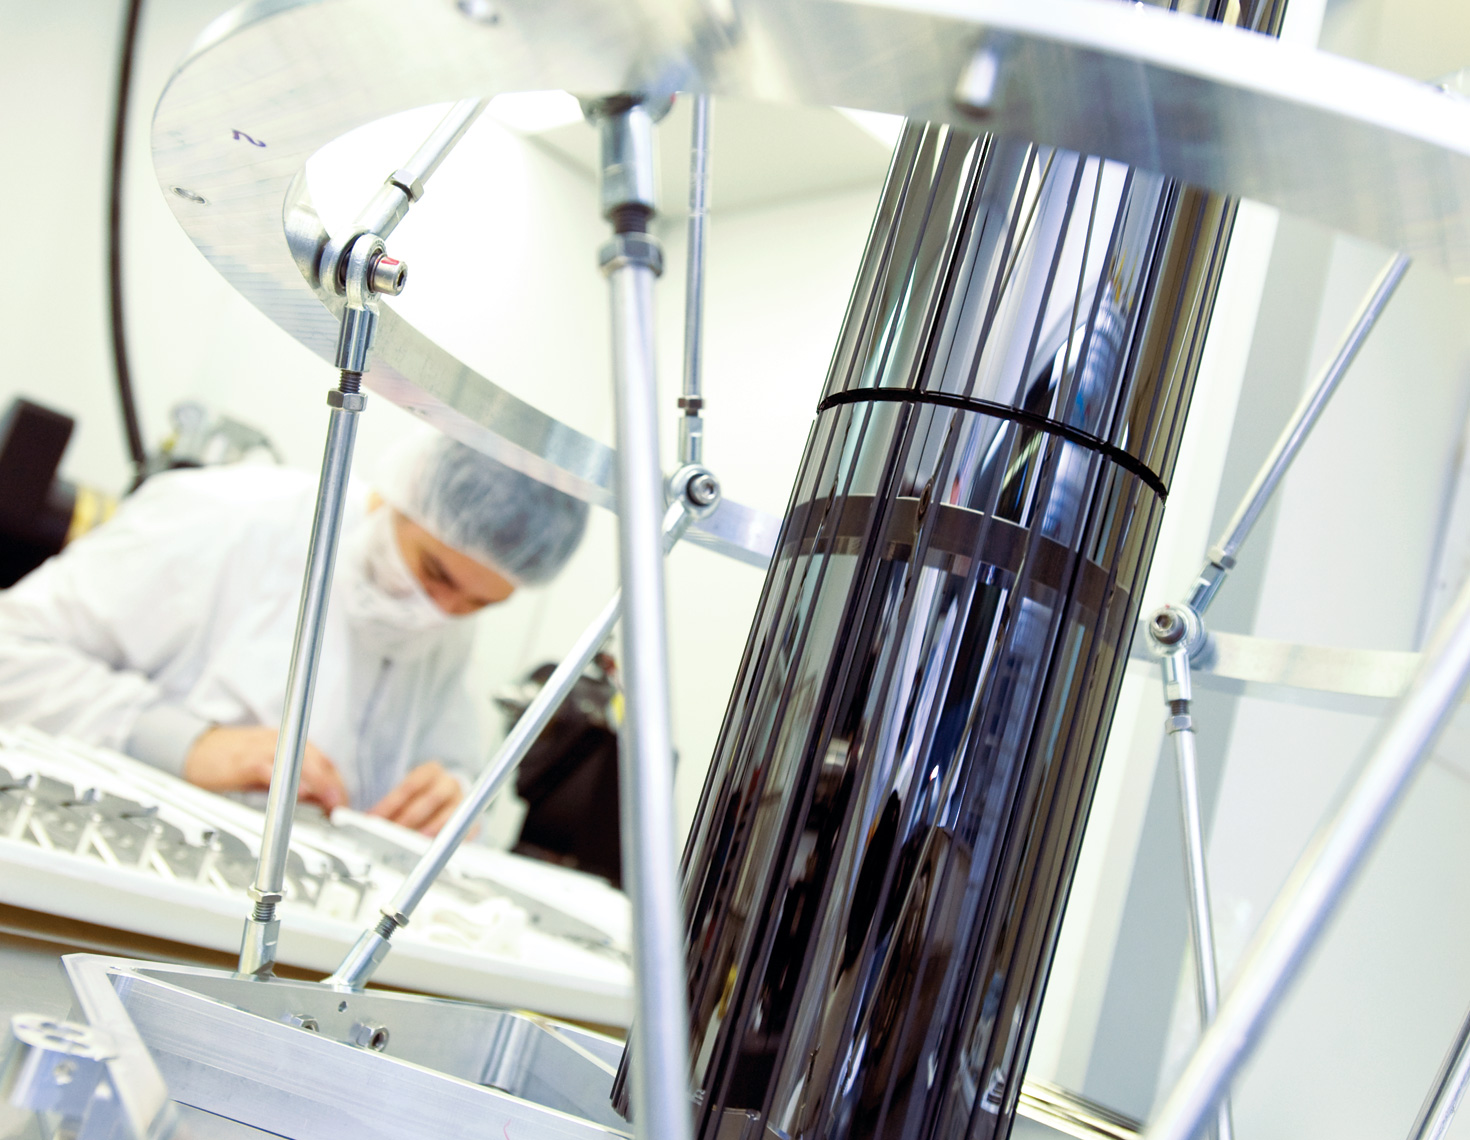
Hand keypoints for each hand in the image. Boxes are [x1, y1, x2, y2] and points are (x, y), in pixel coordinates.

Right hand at [183, 726, 346, 812]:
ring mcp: (261, 749)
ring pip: (297, 760)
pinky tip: (294, 792)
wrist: (196, 751)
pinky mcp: (242, 761)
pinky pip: (267, 767)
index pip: (323, 761)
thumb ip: (295, 783)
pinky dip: (282, 779)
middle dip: (333, 783)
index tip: (345, 804)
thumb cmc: (234, 761)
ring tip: (329, 801)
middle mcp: (279, 742)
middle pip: (316, 759)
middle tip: (342, 806)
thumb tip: (321, 802)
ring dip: (317, 781)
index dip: (337, 783)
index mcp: (288, 743)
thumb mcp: (270, 771)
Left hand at [369, 761, 462, 835]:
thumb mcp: (403, 793)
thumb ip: (387, 803)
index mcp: (431, 770)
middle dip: (408, 817)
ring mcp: (463, 802)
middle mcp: (449, 783)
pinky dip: (447, 839)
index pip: (411, 784)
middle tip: (391, 832)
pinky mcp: (471, 822)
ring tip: (411, 842)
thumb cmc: (419, 799)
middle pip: (430, 798)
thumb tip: (360, 816)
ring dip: (429, 829)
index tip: (374, 818)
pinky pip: (463, 831)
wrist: (447, 802)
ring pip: (449, 814)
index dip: (390, 803)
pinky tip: (431, 848)